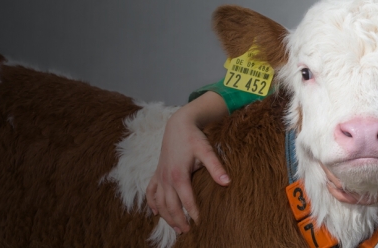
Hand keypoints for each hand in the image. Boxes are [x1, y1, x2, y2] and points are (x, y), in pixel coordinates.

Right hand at [146, 92, 229, 232]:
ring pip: (159, 202)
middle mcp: (166, 178)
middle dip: (177, 220)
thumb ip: (216, 167)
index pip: (186, 200)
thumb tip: (227, 182)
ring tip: (175, 228)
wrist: (178, 125)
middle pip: (170, 205)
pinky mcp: (157, 173)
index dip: (193, 213)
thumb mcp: (207, 151)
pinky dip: (151, 203)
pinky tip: (154, 212)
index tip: (200, 224)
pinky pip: (150, 191)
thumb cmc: (194, 138)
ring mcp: (160, 176)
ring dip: (165, 216)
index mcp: (179, 175)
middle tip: (187, 232)